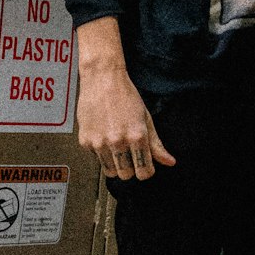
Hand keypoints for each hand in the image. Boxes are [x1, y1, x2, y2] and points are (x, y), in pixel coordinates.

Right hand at [77, 65, 175, 180]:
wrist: (102, 78)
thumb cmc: (124, 94)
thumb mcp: (146, 118)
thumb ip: (156, 144)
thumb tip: (169, 161)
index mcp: (136, 136)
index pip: (144, 172)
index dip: (146, 170)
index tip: (145, 165)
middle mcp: (117, 141)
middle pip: (126, 176)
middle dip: (130, 168)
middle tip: (130, 154)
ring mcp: (99, 143)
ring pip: (110, 171)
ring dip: (115, 163)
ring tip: (117, 144)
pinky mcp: (85, 141)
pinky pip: (96, 158)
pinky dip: (101, 152)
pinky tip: (104, 135)